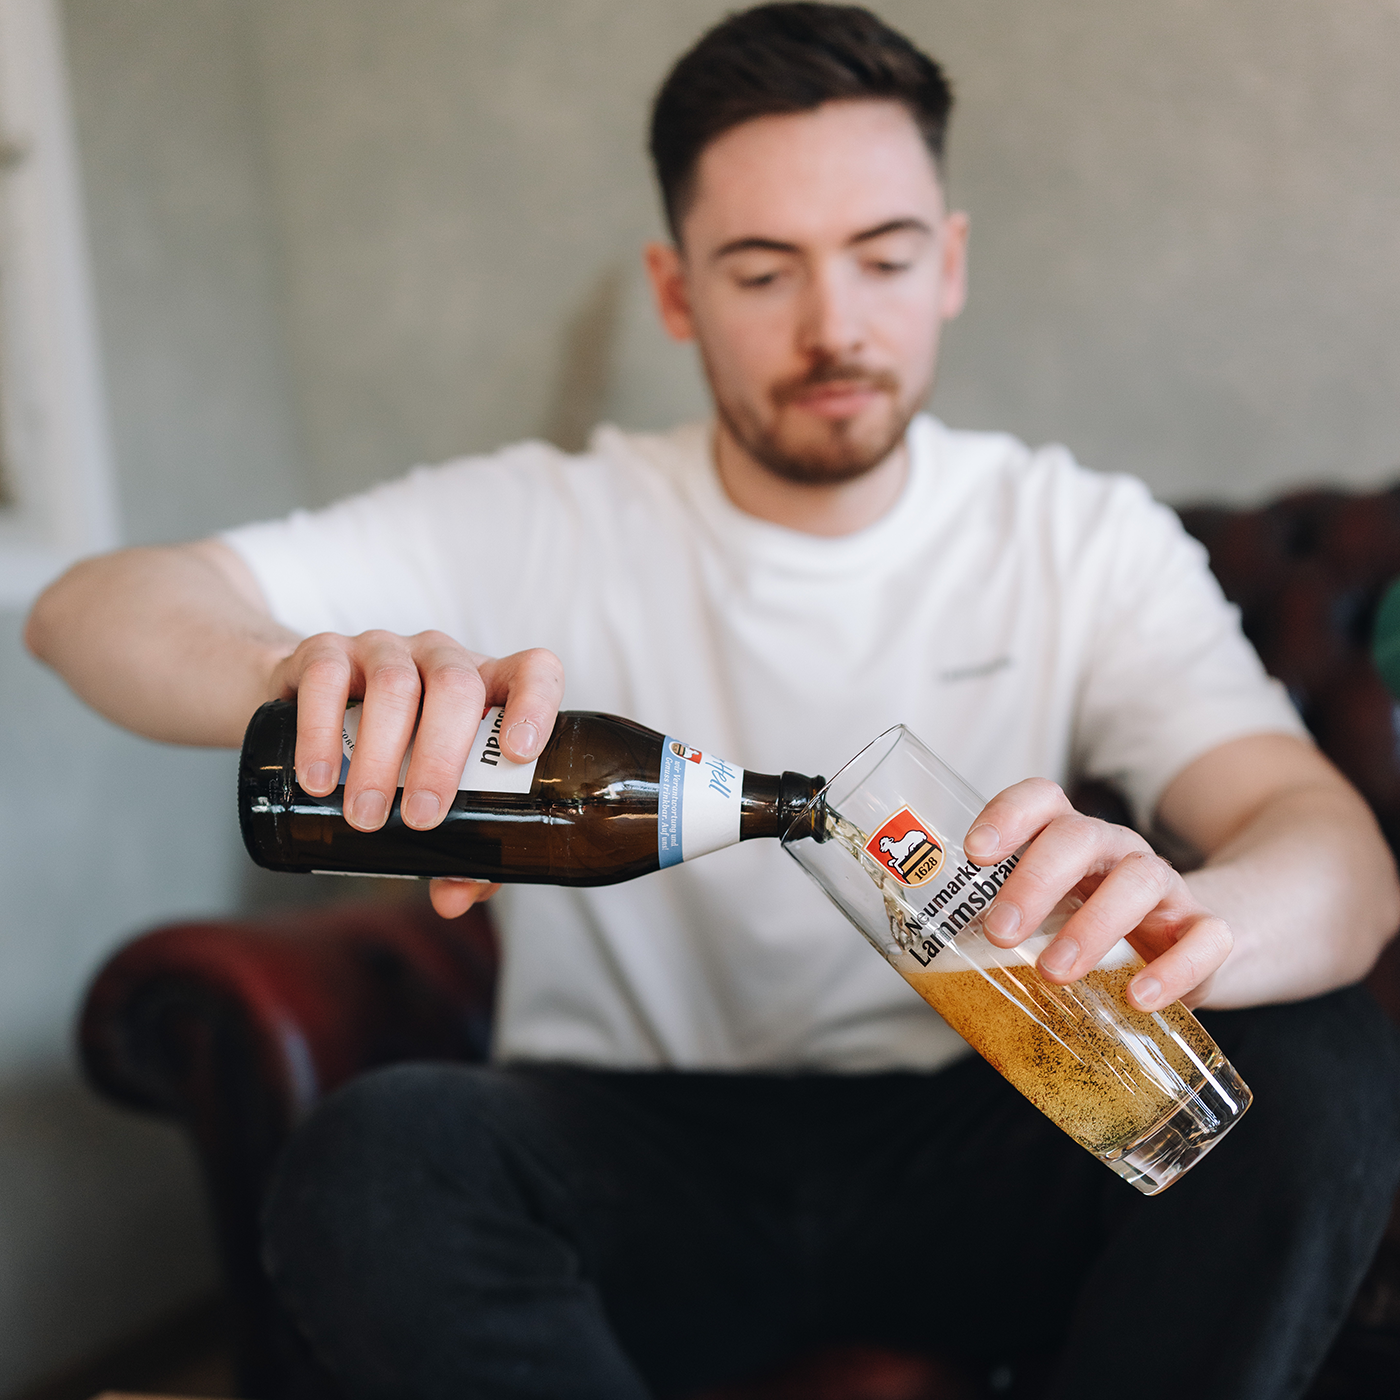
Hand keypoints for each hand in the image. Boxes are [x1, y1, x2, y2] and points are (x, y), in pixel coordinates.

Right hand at [266, 631, 563, 918]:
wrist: (307, 705)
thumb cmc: (400, 754)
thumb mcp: (436, 793)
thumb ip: (462, 846)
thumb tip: (455, 898)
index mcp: (488, 686)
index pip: (533, 670)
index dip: (536, 703)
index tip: (519, 753)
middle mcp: (441, 658)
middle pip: (457, 685)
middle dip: (442, 755)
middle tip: (423, 818)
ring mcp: (385, 649)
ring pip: (394, 685)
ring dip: (382, 756)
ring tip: (367, 817)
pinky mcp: (325, 653)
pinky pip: (326, 681)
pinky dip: (321, 733)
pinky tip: (320, 780)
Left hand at [962, 778, 1232, 1010]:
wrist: (1187, 943)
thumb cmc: (1092, 923)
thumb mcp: (1049, 913)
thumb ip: (1002, 923)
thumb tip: (929, 965)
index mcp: (1070, 837)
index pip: (1041, 799)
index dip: (1007, 815)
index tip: (974, 853)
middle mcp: (1116, 851)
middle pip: (1079, 838)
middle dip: (1035, 882)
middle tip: (1000, 932)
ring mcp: (1166, 887)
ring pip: (1139, 882)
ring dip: (1093, 927)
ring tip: (1054, 972)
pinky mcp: (1206, 931)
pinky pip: (1204, 938)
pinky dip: (1174, 968)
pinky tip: (1138, 996)